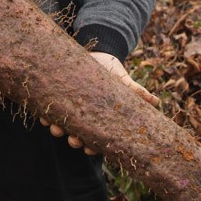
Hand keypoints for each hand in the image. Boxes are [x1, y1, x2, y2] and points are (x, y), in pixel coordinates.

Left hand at [41, 51, 158, 153]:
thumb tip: (156, 102)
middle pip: (77, 135)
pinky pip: (49, 107)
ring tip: (55, 127)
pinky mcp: (57, 93)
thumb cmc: (112, 70)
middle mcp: (84, 115)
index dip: (94, 146)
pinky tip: (43, 114)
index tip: (91, 148)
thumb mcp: (124, 81)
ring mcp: (70, 106)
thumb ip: (136, 91)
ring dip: (57, 128)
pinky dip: (45, 112)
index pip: (97, 139)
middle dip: (74, 140)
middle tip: (73, 139)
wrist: (95, 53)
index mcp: (100, 118)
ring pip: (61, 123)